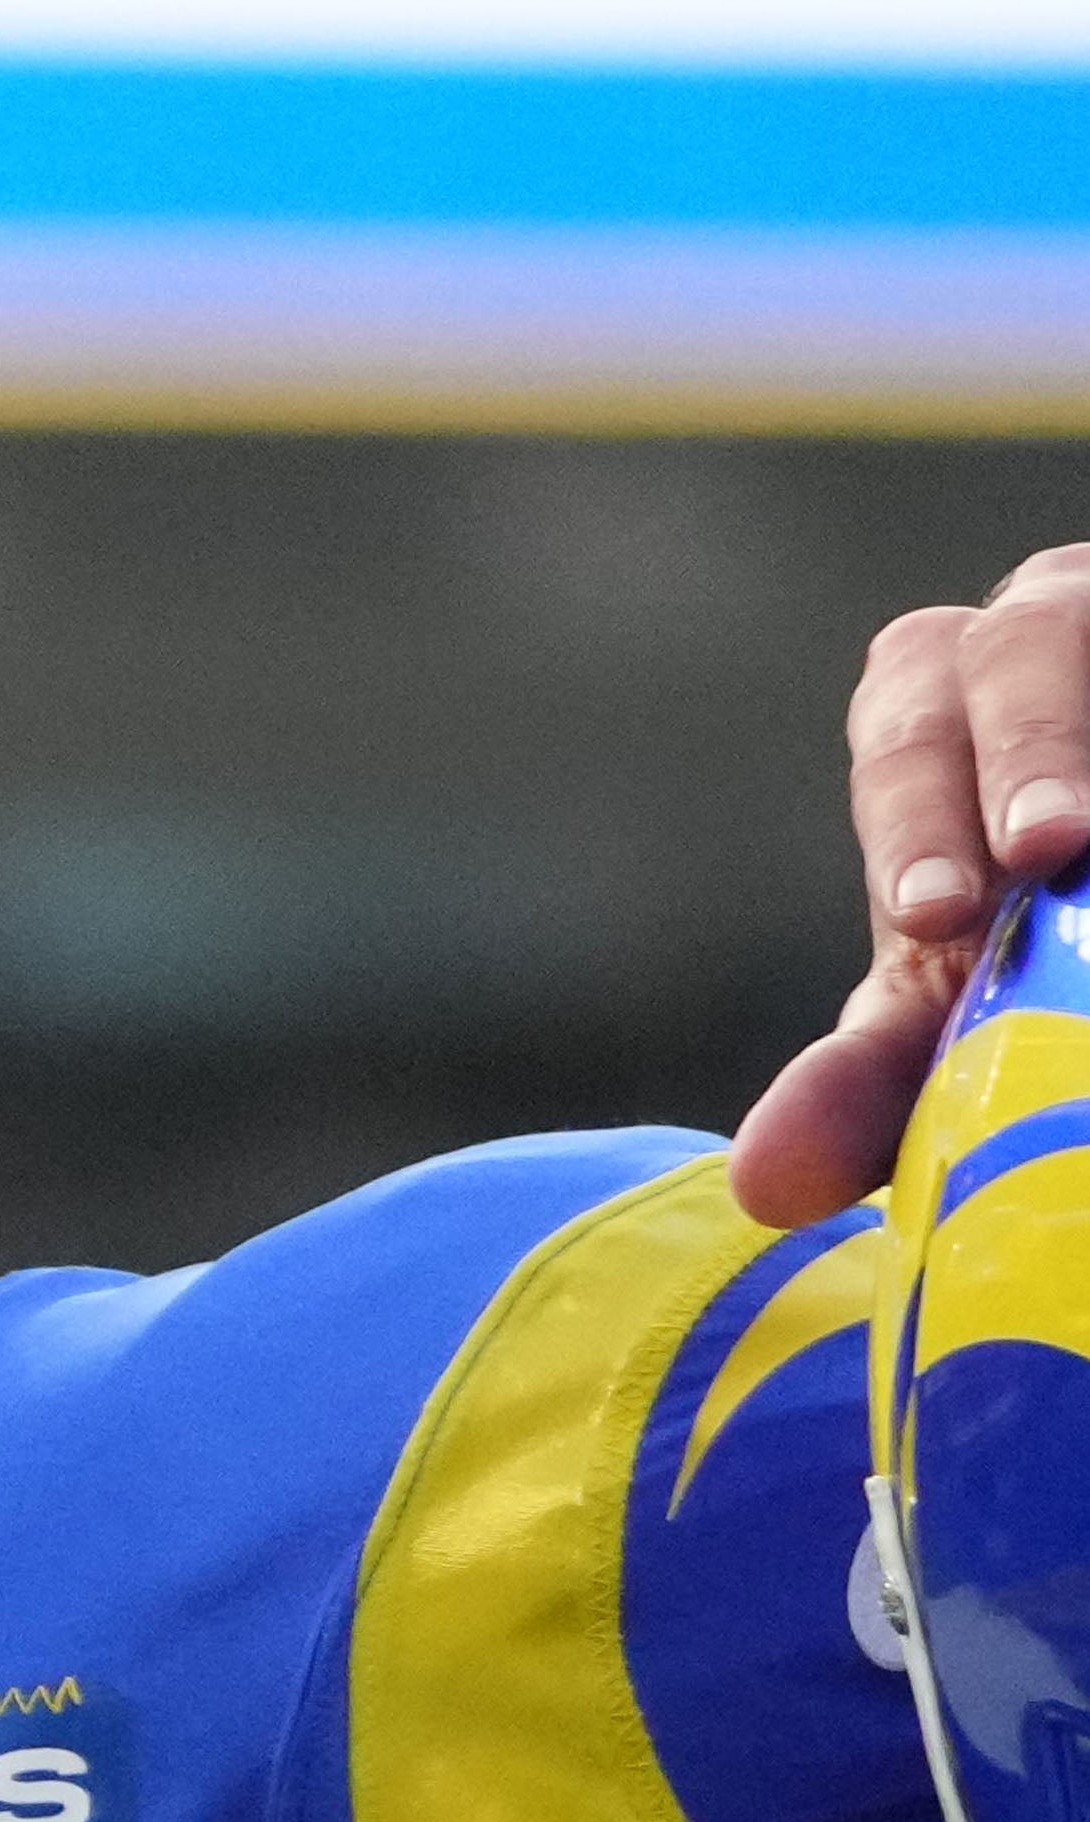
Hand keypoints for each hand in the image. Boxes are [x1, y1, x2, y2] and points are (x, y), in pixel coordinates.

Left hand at [748, 544, 1089, 1223]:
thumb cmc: (1031, 928)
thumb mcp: (952, 996)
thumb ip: (866, 1080)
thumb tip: (764, 1185)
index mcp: (925, 713)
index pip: (904, 746)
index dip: (916, 828)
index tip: (936, 919)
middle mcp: (1022, 636)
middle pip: (1012, 658)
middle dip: (1027, 752)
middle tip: (1044, 847)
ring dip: (1088, 735)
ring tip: (1085, 833)